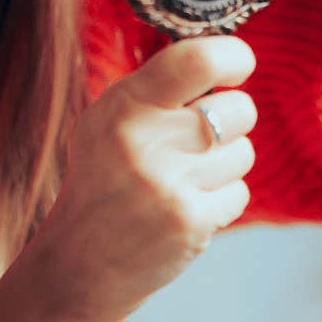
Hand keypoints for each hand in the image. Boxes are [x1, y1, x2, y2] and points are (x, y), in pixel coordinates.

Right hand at [15, 34, 257, 321]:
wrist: (78, 265)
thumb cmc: (102, 183)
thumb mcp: (106, 123)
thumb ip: (156, 91)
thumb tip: (221, 60)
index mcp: (124, 106)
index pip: (198, 61)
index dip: (233, 57)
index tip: (237, 66)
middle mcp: (145, 141)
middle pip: (239, 108)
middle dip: (233, 121)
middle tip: (200, 140)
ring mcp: (169, 185)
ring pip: (244, 152)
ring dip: (225, 165)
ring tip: (184, 180)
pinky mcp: (190, 223)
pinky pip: (239, 193)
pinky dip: (221, 201)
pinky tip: (186, 208)